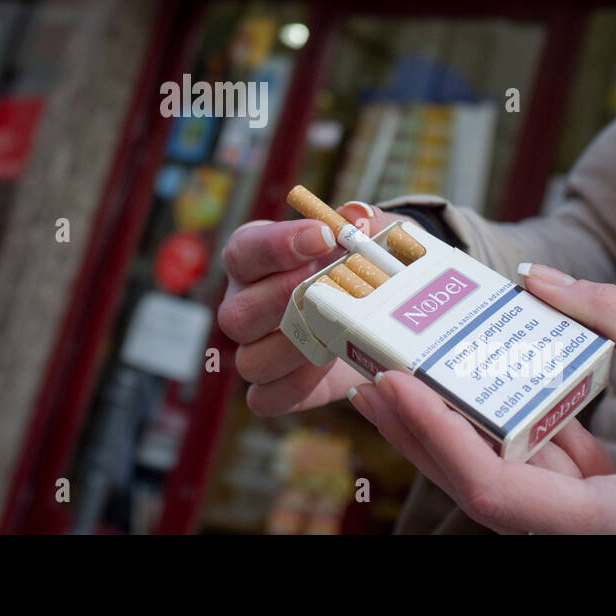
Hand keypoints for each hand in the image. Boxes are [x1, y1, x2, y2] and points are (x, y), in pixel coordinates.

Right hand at [218, 203, 396, 415]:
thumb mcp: (369, 234)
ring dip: (295, 348)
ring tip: (336, 332)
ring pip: (250, 361)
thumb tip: (358, 216)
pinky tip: (328, 364)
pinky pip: (265, 399)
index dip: (280, 245)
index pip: (246, 251)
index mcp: (254, 258)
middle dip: (286, 300)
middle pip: (238, 314)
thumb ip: (364, 221)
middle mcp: (244, 304)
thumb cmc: (359, 263)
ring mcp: (255, 350)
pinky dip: (295, 386)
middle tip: (331, 287)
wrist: (378, 312)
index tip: (323, 236)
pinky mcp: (275, 389)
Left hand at [348, 264, 615, 533]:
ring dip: (454, 431)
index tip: (394, 386)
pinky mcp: (606, 510)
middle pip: (481, 490)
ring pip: (505, 483)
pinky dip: (510, 432)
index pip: (497, 493)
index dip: (437, 438)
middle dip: (421, 433)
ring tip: (403, 375)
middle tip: (370, 376)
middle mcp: (597, 541)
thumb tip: (542, 275)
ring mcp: (598, 530)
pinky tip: (477, 386)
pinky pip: (543, 475)